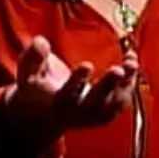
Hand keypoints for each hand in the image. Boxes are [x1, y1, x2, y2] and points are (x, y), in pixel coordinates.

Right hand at [4, 35, 137, 135]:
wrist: (44, 114)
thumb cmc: (37, 88)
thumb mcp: (27, 72)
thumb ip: (32, 56)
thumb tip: (41, 42)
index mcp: (57, 104)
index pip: (67, 95)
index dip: (78, 81)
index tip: (88, 65)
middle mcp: (78, 113)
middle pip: (95, 103)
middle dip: (107, 86)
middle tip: (118, 70)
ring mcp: (94, 115)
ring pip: (114, 104)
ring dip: (125, 84)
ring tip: (131, 62)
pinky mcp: (107, 112)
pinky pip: (123, 100)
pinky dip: (130, 81)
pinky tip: (131, 59)